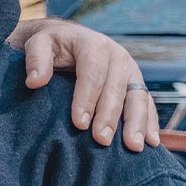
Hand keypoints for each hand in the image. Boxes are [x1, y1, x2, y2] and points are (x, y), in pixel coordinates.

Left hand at [18, 20, 160, 150]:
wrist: (66, 39)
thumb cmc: (50, 46)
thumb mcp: (38, 45)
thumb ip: (35, 59)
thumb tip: (34, 82)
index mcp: (93, 44)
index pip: (92, 73)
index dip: (86, 98)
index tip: (79, 124)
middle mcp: (117, 56)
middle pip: (116, 88)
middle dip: (109, 116)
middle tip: (101, 140)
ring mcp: (130, 70)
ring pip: (138, 97)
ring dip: (136, 123)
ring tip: (133, 146)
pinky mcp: (137, 83)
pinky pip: (147, 103)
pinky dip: (150, 122)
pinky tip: (151, 141)